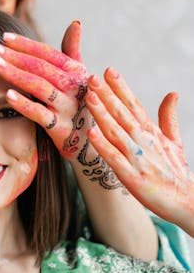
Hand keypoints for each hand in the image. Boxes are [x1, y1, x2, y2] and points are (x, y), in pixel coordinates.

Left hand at [0, 21, 91, 161]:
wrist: (91, 142)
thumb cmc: (80, 105)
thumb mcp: (79, 78)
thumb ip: (72, 52)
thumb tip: (75, 23)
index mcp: (76, 72)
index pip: (48, 53)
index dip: (26, 44)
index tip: (4, 37)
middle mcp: (74, 87)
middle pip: (41, 67)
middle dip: (15, 56)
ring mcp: (67, 108)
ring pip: (39, 87)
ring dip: (15, 74)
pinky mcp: (60, 127)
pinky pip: (40, 114)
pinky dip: (24, 104)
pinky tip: (7, 95)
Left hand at [85, 68, 193, 234]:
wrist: (186, 202)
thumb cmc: (175, 172)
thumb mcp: (174, 141)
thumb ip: (168, 117)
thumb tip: (173, 93)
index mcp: (151, 132)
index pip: (134, 104)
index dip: (121, 87)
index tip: (108, 71)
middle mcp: (143, 141)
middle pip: (122, 114)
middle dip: (107, 95)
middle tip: (92, 77)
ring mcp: (137, 158)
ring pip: (116, 131)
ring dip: (102, 114)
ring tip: (89, 97)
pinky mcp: (131, 176)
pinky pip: (114, 158)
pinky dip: (103, 146)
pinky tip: (90, 133)